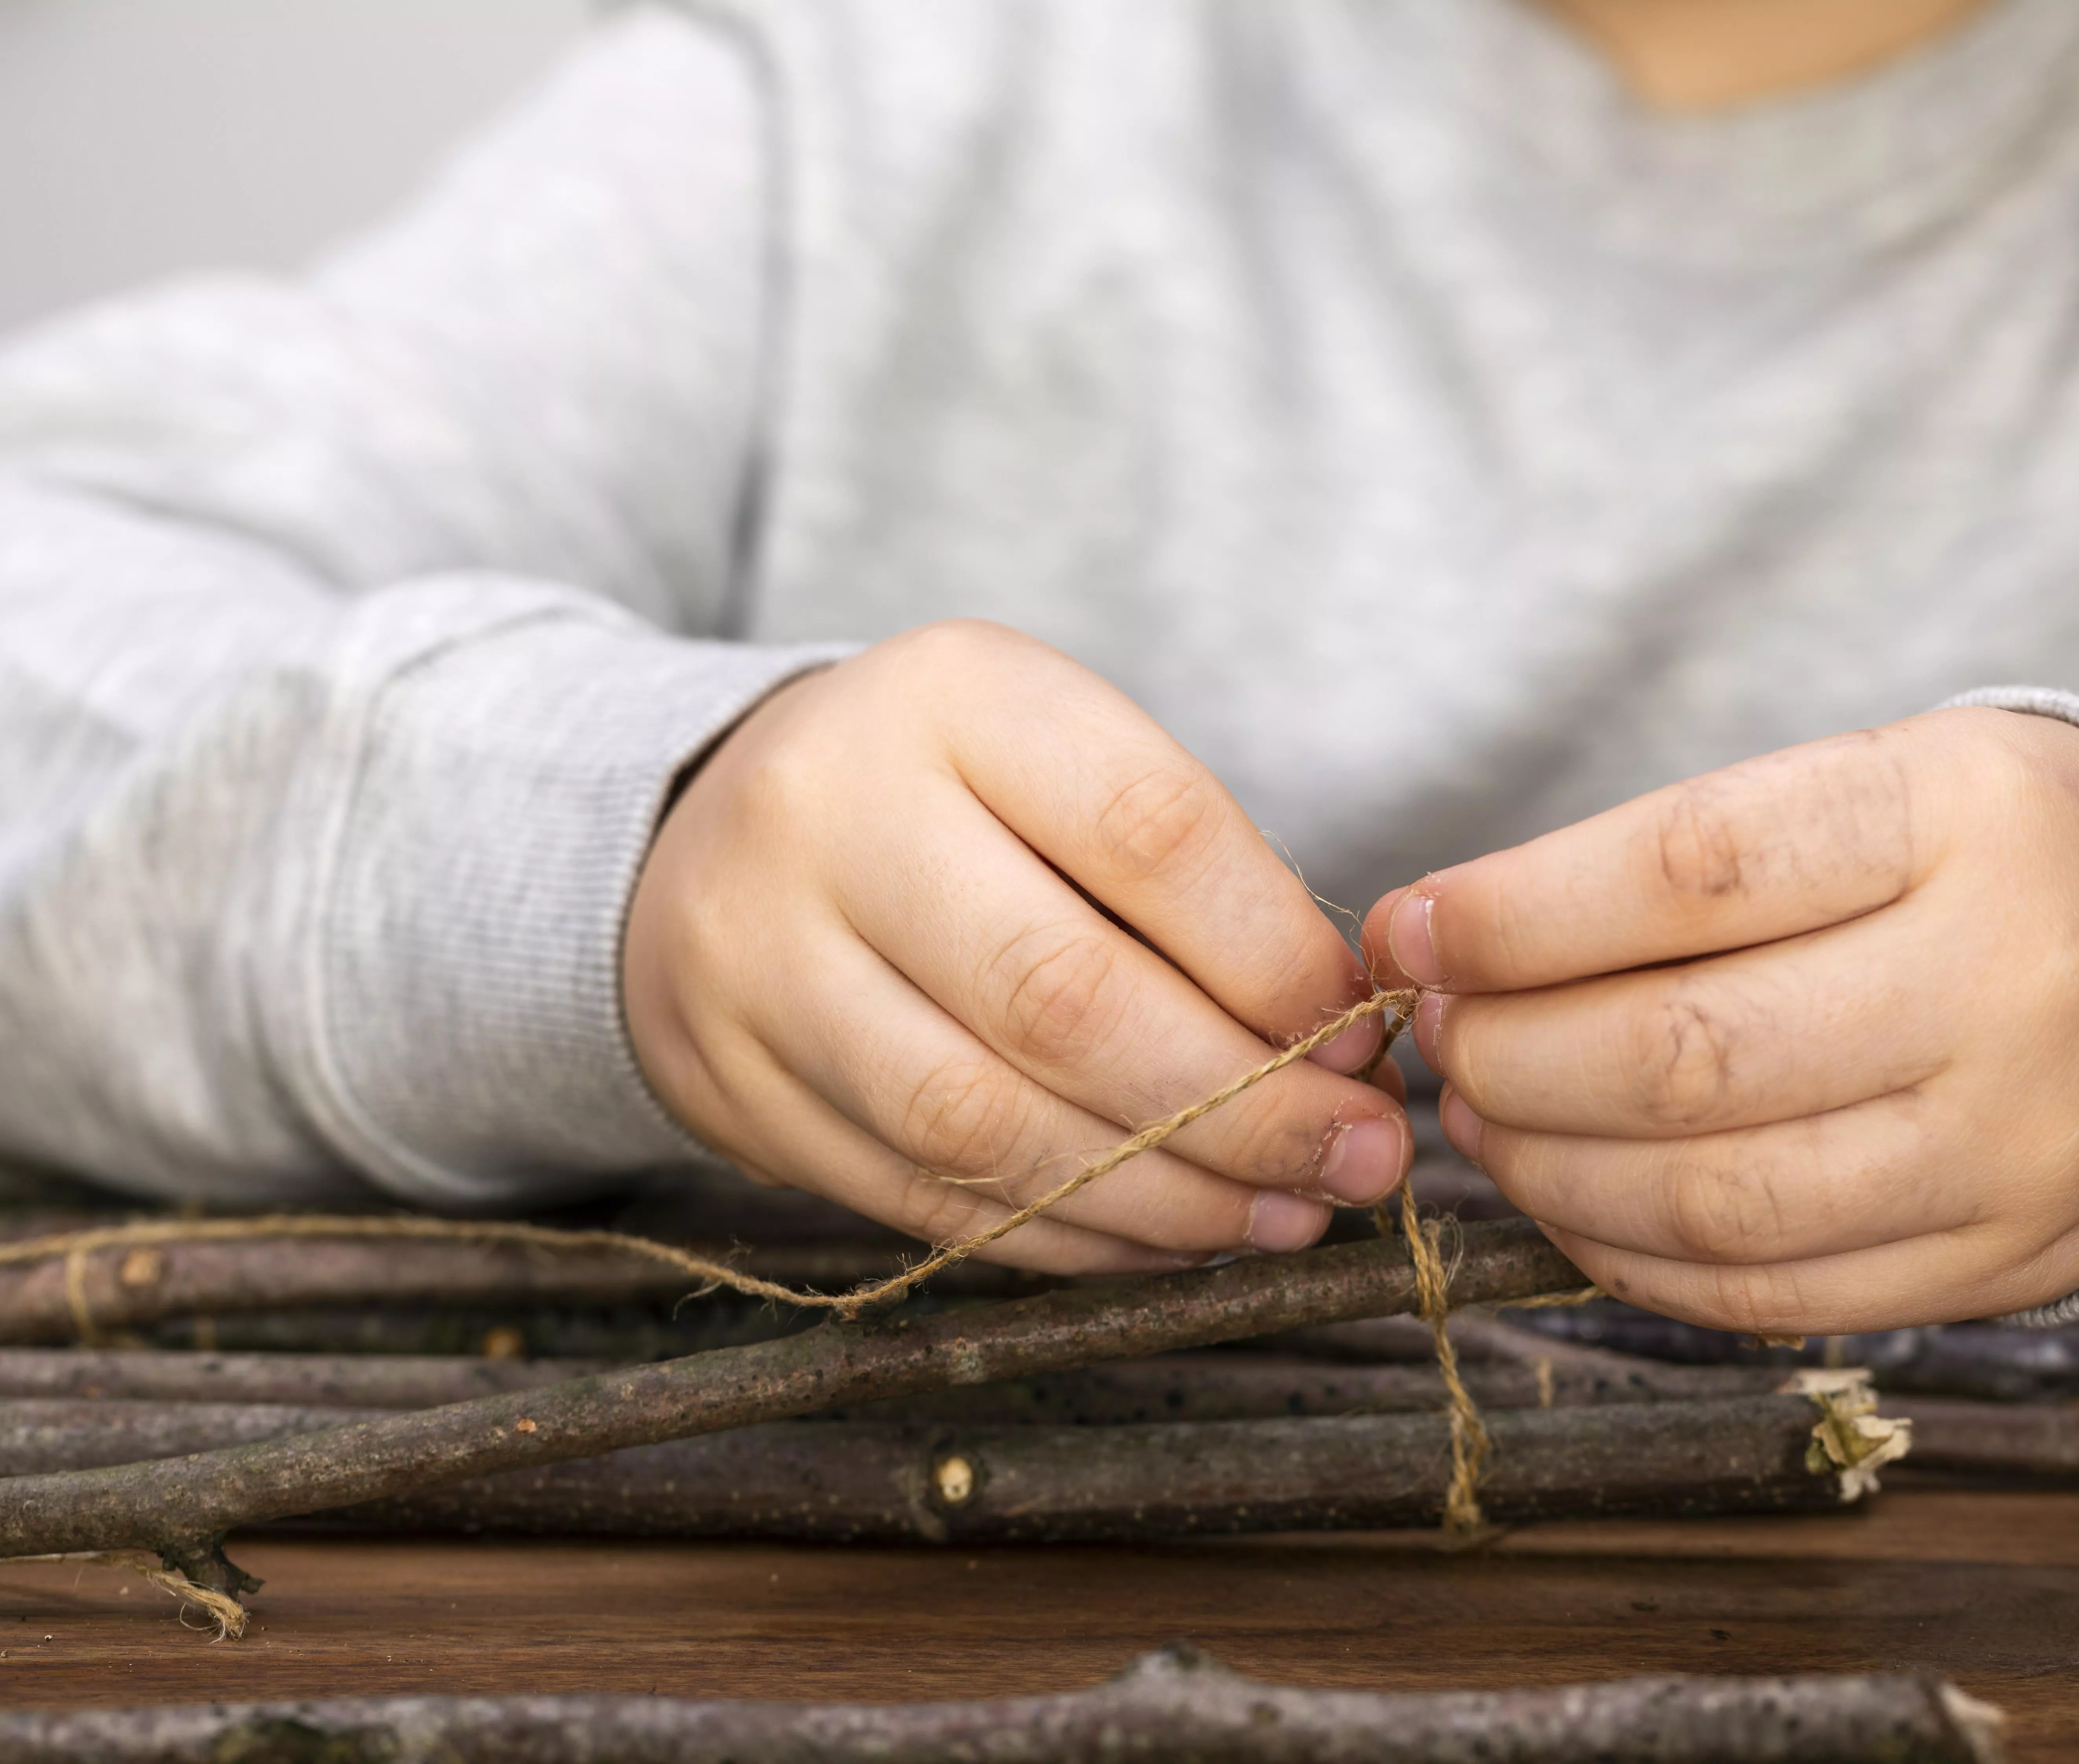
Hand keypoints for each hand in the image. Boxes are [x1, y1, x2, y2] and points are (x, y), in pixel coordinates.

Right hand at [626, 620, 1410, 1272]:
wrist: (715, 828)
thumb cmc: (954, 800)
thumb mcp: (1064, 764)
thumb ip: (1197, 881)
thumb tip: (1339, 1043)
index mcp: (951, 698)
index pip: (1150, 833)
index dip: (1276, 957)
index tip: (1363, 1034)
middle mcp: (835, 816)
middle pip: (1064, 998)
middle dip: (1242, 1105)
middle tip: (1358, 1158)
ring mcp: (762, 960)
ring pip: (986, 1123)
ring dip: (1164, 1195)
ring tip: (1283, 1215)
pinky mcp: (732, 1086)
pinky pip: (925, 1198)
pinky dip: (1068, 1236)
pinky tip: (1169, 1237)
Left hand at [1362, 708, 2078, 1332]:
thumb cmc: (1986, 857)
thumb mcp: (1875, 788)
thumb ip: (1678, 864)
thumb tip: (1452, 946)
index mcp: (1968, 817)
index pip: (1691, 873)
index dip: (1517, 916)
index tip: (1415, 931)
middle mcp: (2010, 985)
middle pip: (1686, 1053)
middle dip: (1512, 1056)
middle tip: (1444, 1038)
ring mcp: (2019, 1144)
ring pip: (1716, 1197)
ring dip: (1550, 1167)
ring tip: (1486, 1119)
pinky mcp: (2008, 1260)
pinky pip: (1773, 1293)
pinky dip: (1633, 1259)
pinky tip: (1573, 1201)